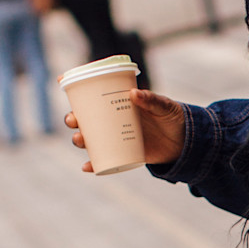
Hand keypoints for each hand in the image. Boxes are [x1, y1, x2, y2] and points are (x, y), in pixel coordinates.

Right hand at [65, 88, 186, 171]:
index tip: (62, 80)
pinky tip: (87, 167)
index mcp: (119, 103)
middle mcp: (113, 120)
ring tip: (80, 141)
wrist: (187, 142)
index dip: (76, 88)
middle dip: (73, 119)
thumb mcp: (165, 107)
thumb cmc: (173, 118)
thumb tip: (134, 94)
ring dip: (80, 140)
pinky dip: (94, 164)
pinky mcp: (123, 153)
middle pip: (86, 119)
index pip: (94, 93)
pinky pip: (104, 160)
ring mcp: (117, 137)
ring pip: (91, 138)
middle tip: (73, 120)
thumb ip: (152, 100)